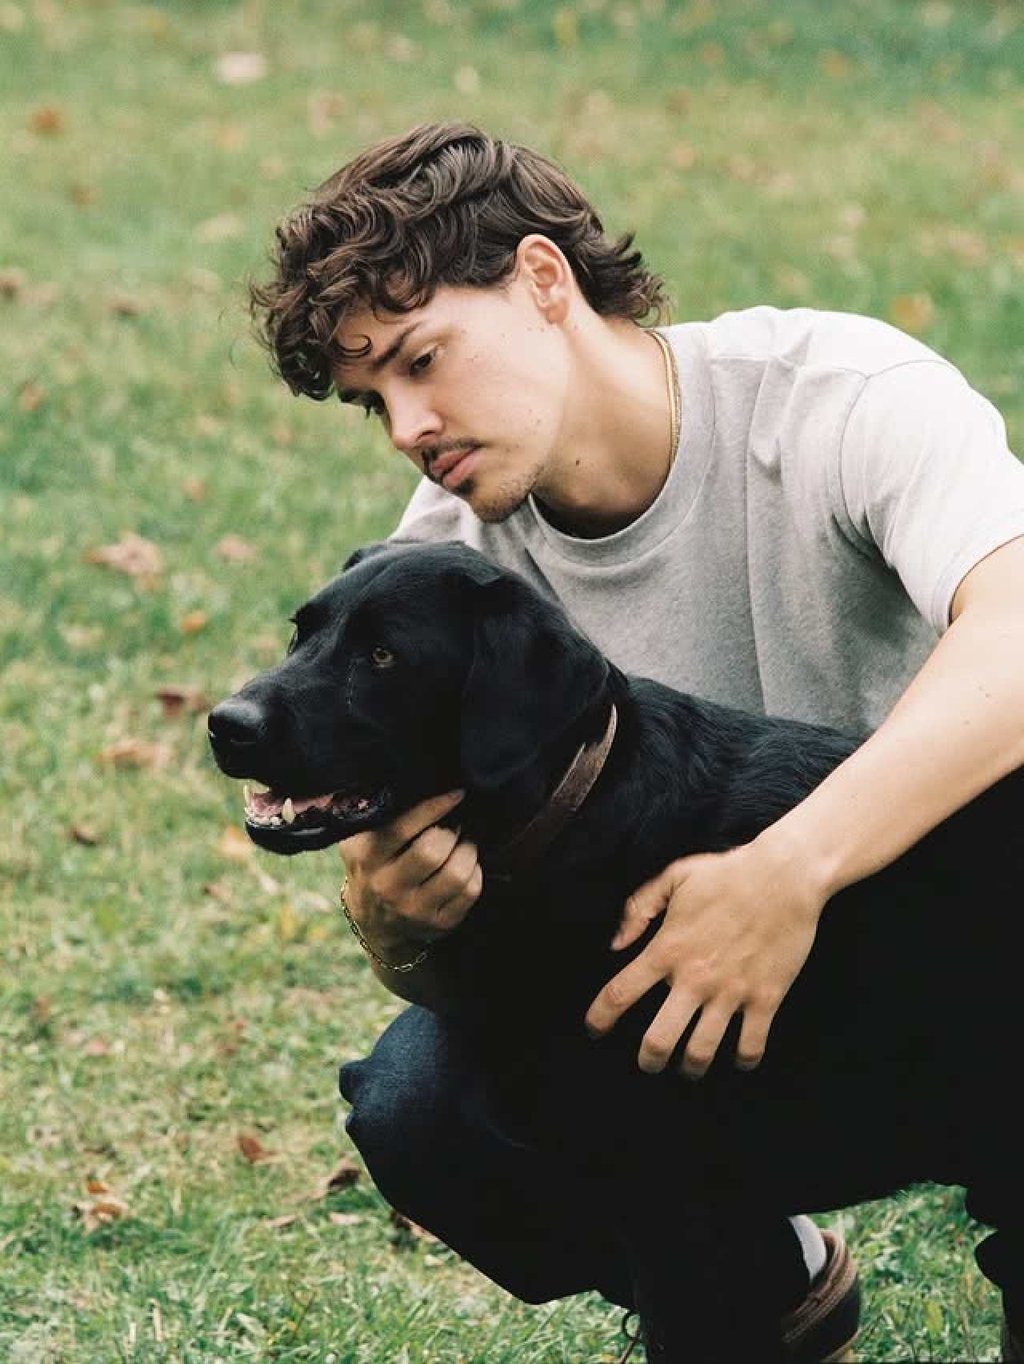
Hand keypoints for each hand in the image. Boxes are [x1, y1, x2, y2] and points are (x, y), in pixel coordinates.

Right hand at [338, 790, 481, 954]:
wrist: (374, 921)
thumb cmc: (372, 865)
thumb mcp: (358, 840)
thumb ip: (373, 812)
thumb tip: (404, 779)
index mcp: (366, 858)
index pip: (402, 828)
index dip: (435, 807)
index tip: (456, 794)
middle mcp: (388, 887)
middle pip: (433, 851)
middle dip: (452, 831)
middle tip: (457, 824)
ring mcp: (414, 910)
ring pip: (457, 873)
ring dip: (468, 850)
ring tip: (465, 842)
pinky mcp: (438, 924)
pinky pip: (470, 892)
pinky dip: (475, 872)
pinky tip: (467, 865)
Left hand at [584, 832, 826, 1077]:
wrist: (784, 875)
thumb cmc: (726, 873)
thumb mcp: (673, 877)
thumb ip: (638, 908)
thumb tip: (615, 943)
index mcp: (668, 948)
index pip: (620, 993)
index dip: (600, 1017)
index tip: (594, 1029)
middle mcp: (695, 977)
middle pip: (659, 1040)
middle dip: (649, 1059)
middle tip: (649, 1062)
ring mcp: (731, 992)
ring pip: (702, 1052)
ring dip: (691, 1067)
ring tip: (689, 1067)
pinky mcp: (766, 998)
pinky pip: (750, 1046)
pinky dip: (742, 1060)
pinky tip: (737, 1057)